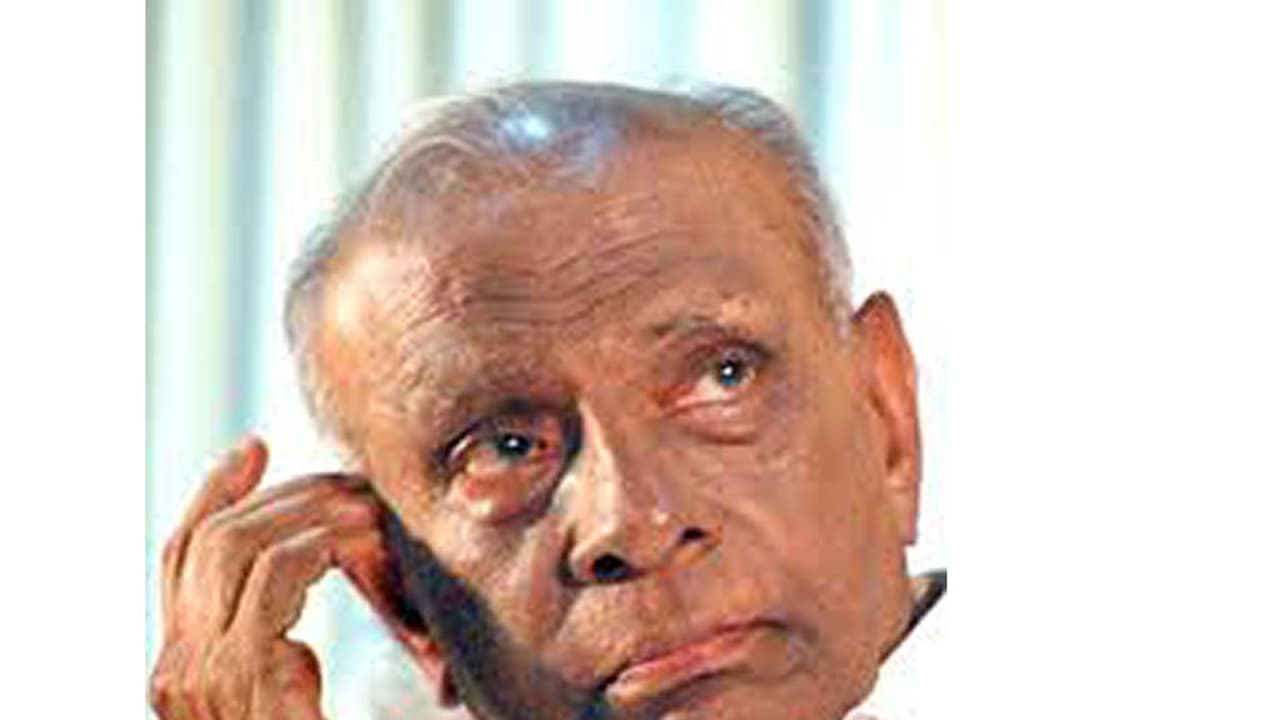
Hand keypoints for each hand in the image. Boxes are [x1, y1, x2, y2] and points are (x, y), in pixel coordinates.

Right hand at [150, 437, 388, 719]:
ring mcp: (203, 678)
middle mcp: (176, 671)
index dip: (208, 496)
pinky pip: (275, 580)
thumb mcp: (285, 683)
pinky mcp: (246, 678)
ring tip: (361, 509)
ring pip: (233, 549)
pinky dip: (319, 548)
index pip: (177, 557)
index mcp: (180, 668)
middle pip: (205, 543)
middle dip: (274, 497)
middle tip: (339, 480)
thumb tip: (311, 554)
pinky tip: (357, 545)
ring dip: (306, 515)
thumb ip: (276, 634)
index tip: (250, 449)